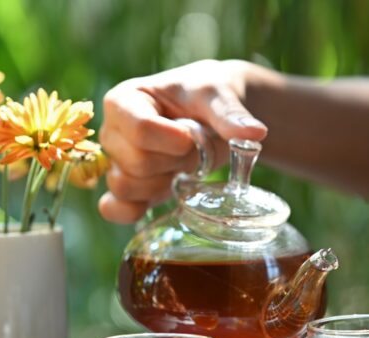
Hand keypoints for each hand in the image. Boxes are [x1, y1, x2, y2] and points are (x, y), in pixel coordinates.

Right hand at [99, 59, 267, 222]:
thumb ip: (231, 114)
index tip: (194, 135)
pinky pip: (114, 209)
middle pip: (136, 163)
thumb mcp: (219, 95)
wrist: (213, 113)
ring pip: (127, 187)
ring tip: (182, 166)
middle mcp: (112, 132)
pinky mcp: (127, 188)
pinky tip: (160, 199)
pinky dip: (134, 211)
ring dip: (164, 183)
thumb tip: (256, 134)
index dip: (174, 141)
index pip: (140, 130)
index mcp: (124, 100)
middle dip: (174, 162)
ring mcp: (116, 162)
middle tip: (194, 149)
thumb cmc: (208, 95)